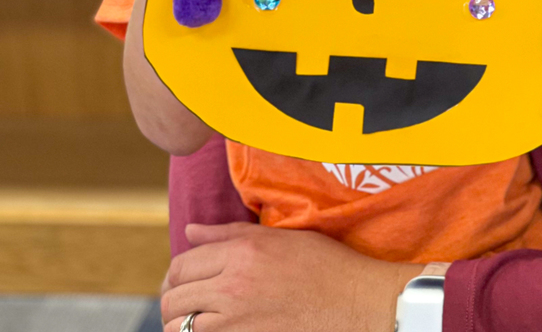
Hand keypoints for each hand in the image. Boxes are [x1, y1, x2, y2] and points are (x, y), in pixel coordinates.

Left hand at [161, 222, 422, 331]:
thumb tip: (190, 230)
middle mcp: (232, 287)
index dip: (179, 272)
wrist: (356, 302)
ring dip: (182, 323)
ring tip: (199, 319)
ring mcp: (236, 322)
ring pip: (179, 328)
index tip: (188, 277)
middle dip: (175, 299)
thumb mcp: (280, 237)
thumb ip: (230, 233)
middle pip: (173, 298)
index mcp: (241, 253)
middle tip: (189, 300)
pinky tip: (216, 329)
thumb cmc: (325, 264)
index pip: (182, 264)